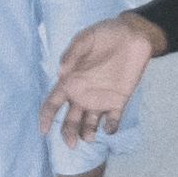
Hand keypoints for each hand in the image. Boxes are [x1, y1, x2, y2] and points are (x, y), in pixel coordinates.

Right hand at [40, 13, 161, 145]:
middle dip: (68, 133)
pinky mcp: (119, 101)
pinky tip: (109, 128)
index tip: (44, 130)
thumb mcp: (86, 38)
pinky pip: (113, 120)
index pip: (53, 103)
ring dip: (87, 134)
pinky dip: (110, 127)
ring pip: (89, 124)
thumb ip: (73, 53)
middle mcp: (82, 94)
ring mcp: (100, 99)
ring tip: (90, 137)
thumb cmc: (105, 33)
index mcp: (70, 81)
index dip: (46, 117)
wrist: (133, 34)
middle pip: (69, 120)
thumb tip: (61, 71)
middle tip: (72, 143)